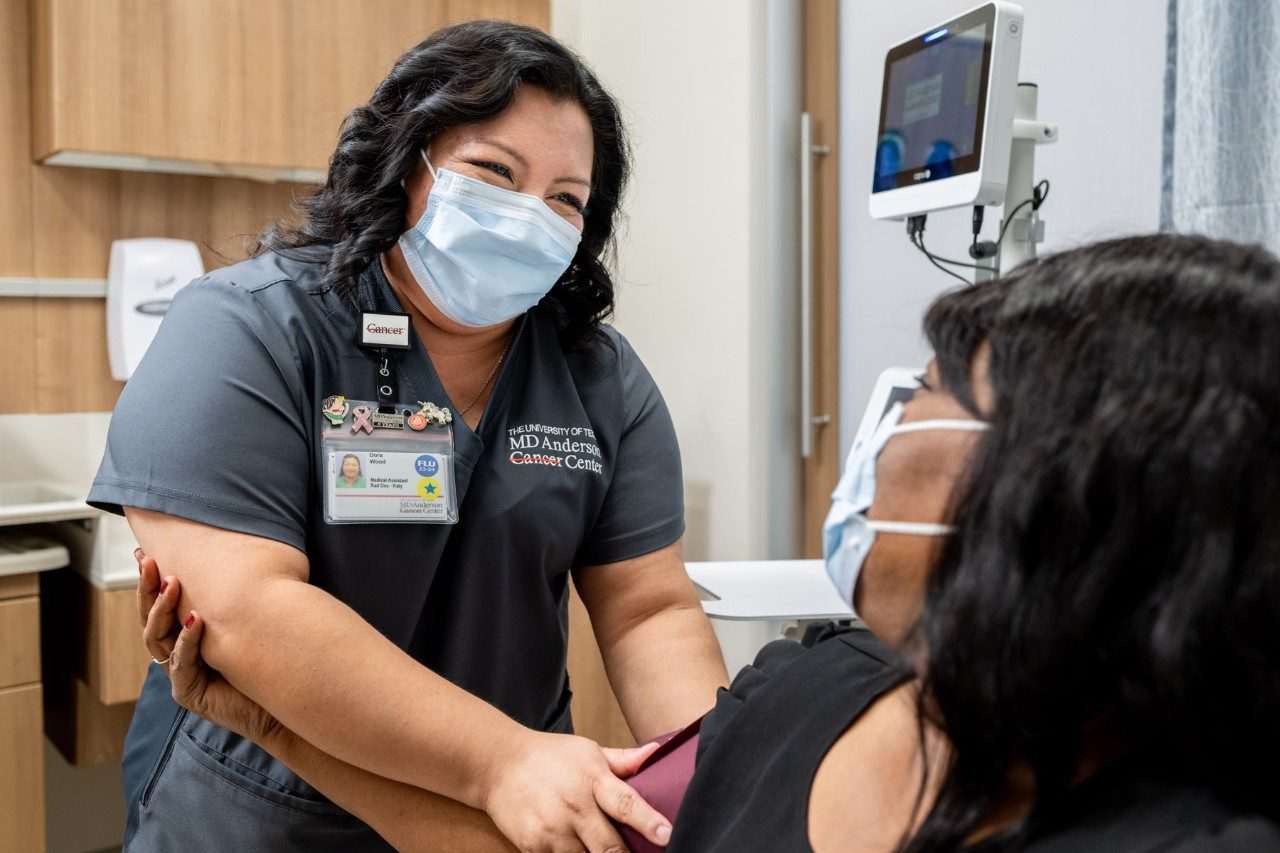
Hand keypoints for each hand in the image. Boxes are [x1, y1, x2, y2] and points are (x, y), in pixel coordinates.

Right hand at [136, 548, 279, 742]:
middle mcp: (177, 655)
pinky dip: (187, 641)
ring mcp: (180, 675)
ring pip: (158, 639)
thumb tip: (239, 553)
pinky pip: (181, 664)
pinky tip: (196, 620)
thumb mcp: (245, 622)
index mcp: (185, 637)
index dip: (150, 582)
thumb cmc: (267, 661)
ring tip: (172, 584)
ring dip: (163, 610)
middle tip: (148, 561)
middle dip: (148, 589)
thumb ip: (231, 598)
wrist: (281, 703)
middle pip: (151, 620)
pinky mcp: (189, 694)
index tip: (145, 553)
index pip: (160, 606)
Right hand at [481, 730, 670, 851]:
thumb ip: (623, 761)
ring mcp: (551, 830)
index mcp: (592, 779)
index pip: (625, 803)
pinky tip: (576, 848)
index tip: (667, 835)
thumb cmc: (550, 756)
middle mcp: (573, 807)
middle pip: (609, 847)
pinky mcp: (533, 847)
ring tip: (600, 848)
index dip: (648, 821)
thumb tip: (657, 754)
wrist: (498, 763)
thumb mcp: (588, 750)